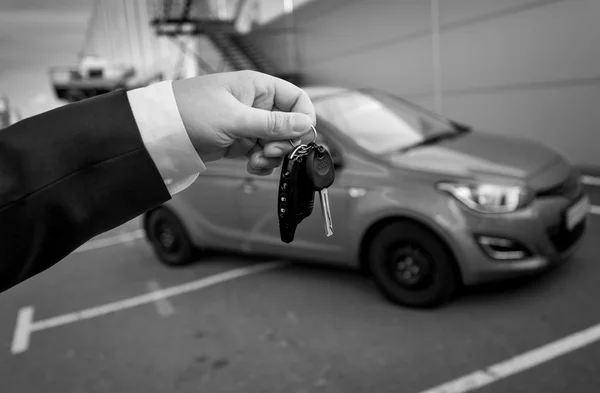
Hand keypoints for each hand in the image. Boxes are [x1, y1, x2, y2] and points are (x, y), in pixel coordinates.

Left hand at [172, 70, 315, 175]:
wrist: (160, 134)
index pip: (296, 99)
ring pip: (276, 143)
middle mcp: (256, 105)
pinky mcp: (239, 143)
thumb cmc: (190, 113)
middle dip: (285, 142)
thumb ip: (272, 124)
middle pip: (289, 125)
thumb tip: (305, 124)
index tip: (301, 138)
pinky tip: (252, 167)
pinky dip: (261, 163)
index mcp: (257, 88)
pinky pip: (262, 154)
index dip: (304, 118)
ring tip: (256, 161)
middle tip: (271, 152)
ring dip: (272, 156)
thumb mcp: (234, 119)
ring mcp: (248, 125)